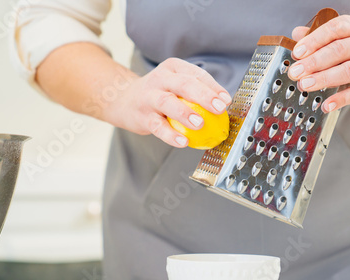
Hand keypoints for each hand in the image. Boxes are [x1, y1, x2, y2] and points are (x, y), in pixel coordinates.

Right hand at [103, 57, 231, 147]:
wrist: (123, 100)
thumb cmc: (159, 93)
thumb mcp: (176, 84)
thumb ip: (197, 92)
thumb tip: (224, 105)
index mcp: (173, 68)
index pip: (197, 74)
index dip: (214, 87)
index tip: (226, 100)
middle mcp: (160, 79)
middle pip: (184, 84)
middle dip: (203, 96)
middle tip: (218, 108)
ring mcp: (149, 97)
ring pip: (167, 103)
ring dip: (185, 113)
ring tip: (200, 124)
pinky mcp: (142, 116)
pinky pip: (158, 126)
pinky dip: (170, 135)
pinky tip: (183, 142)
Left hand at [288, 15, 349, 112]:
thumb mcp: (345, 40)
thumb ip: (321, 37)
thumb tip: (297, 33)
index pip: (336, 27)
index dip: (314, 40)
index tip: (297, 52)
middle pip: (340, 49)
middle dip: (314, 62)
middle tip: (296, 72)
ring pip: (348, 70)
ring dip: (323, 78)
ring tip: (305, 85)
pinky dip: (340, 99)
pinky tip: (326, 104)